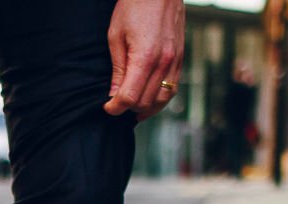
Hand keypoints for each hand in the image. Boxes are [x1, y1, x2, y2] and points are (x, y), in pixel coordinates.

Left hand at [105, 0, 184, 120]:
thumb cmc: (134, 8)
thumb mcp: (116, 36)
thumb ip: (117, 69)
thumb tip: (114, 95)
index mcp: (145, 57)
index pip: (130, 97)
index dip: (115, 107)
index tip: (107, 107)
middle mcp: (164, 62)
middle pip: (145, 102)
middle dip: (128, 108)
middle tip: (116, 104)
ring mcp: (175, 61)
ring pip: (162, 100)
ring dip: (146, 108)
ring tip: (132, 109)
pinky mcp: (180, 58)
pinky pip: (173, 88)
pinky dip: (160, 99)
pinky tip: (148, 99)